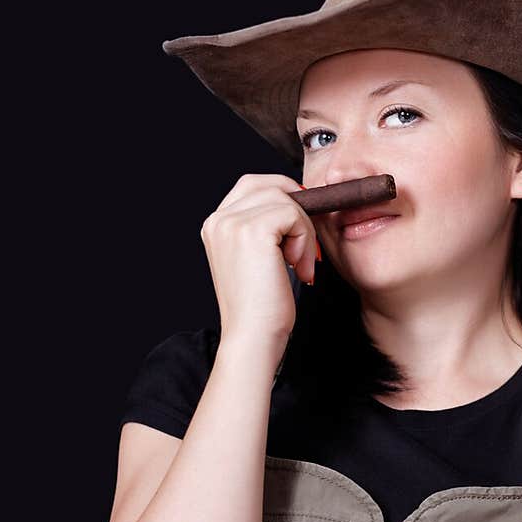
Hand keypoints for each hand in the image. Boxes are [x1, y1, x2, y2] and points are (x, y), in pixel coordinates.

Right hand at [200, 173, 319, 347]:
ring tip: (299, 265)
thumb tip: (299, 200)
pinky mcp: (252, 229)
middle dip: (297, 212)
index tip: (299, 233)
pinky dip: (305, 240)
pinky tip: (299, 269)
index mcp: (216, 225)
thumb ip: (266, 228)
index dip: (284, 200)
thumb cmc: (262, 307)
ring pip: (286, 199)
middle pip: (270, 186)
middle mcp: (218, 219)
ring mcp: (232, 222)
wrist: (253, 336)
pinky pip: (294, 214)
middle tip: (304, 250)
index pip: (253, 186)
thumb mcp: (258, 259)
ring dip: (303, 231)